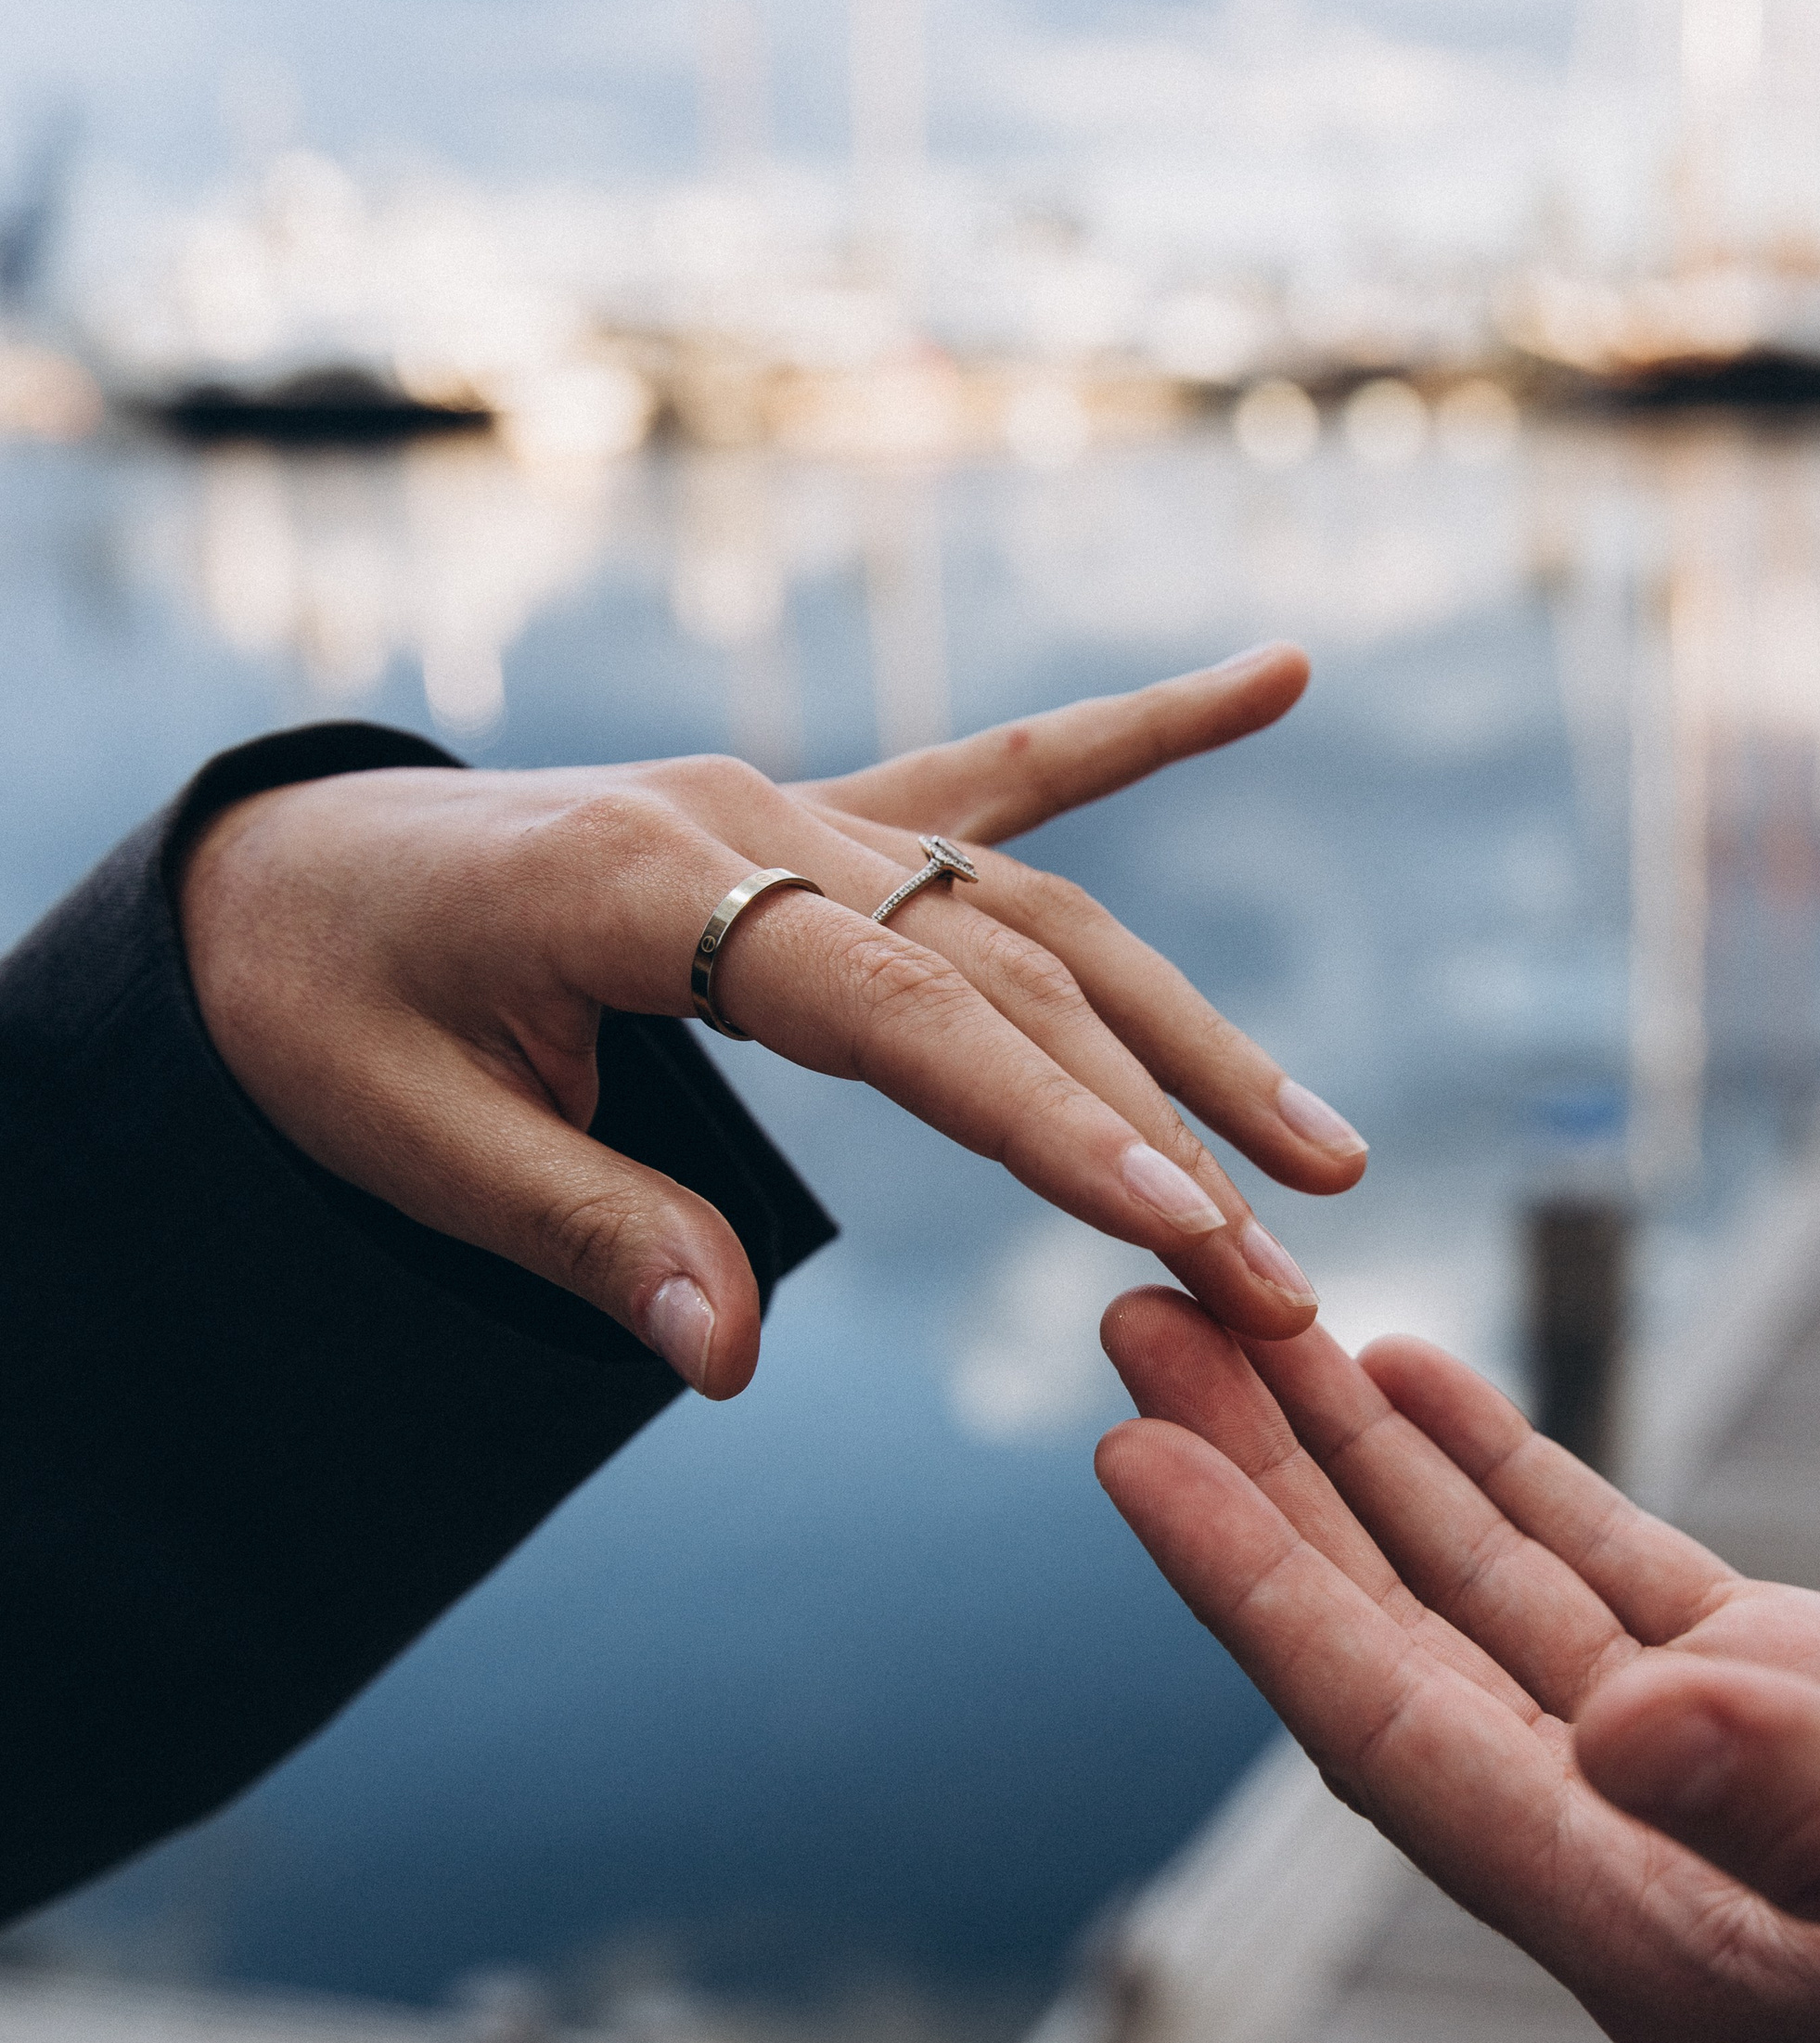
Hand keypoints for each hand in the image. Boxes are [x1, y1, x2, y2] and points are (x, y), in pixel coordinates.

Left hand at [179, 648, 1365, 1396]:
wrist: (273, 871)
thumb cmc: (317, 1006)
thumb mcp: (400, 1137)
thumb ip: (582, 1233)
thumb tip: (732, 1362)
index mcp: (641, 881)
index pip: (891, 1009)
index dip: (1043, 1119)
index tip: (1183, 1219)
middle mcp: (752, 813)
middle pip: (1003, 975)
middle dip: (1155, 1129)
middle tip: (1279, 1279)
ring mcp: (797, 799)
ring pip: (1036, 909)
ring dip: (1187, 1032)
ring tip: (1322, 1149)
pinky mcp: (818, 813)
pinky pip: (999, 770)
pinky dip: (1138, 732)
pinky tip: (1270, 679)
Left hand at [1093, 1289, 1819, 2042]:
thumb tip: (1621, 1733)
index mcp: (1669, 1934)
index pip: (1406, 1750)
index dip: (1262, 1602)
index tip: (1135, 1458)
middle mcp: (1642, 1858)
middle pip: (1393, 1653)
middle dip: (1260, 1493)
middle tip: (1133, 1328)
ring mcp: (1693, 1773)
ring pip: (1469, 1591)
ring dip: (1348, 1454)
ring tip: (1232, 1313)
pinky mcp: (1762, 1693)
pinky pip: (1583, 1559)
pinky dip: (1495, 1461)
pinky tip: (1411, 1371)